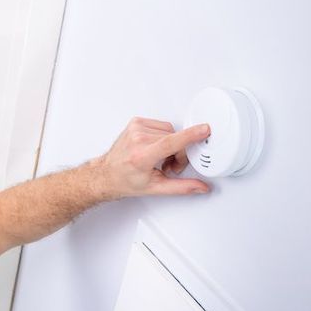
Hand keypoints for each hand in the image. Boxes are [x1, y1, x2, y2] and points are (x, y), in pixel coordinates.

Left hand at [97, 117, 211, 198]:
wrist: (106, 175)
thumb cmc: (125, 181)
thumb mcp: (155, 188)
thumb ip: (181, 187)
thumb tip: (201, 187)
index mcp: (141, 156)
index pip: (170, 142)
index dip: (190, 136)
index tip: (204, 129)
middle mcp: (137, 139)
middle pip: (175, 139)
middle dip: (178, 153)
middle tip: (168, 166)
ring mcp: (135, 129)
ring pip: (170, 131)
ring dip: (170, 144)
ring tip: (160, 158)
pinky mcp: (135, 122)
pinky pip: (161, 125)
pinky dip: (162, 136)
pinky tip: (154, 147)